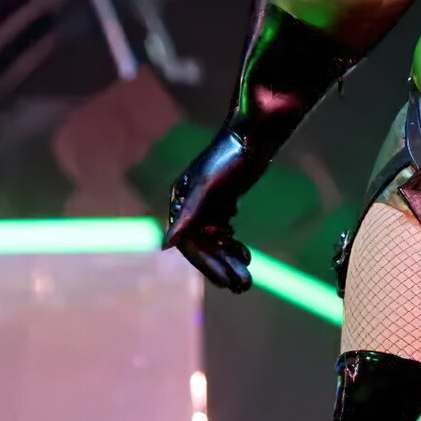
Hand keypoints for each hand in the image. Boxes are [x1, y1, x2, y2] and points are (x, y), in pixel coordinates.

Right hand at [163, 131, 255, 292]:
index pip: (190, 242)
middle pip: (204, 244)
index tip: (225, 282)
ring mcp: (208, 202)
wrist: (255, 134)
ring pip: (215, 240)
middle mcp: (191, 203)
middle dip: (222, 265)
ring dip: (229, 258)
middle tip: (242, 287)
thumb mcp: (209, 187)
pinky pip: (223, 230)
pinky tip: (246, 256)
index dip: (207, 264)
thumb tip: (165, 246)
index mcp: (181, 200)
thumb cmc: (230, 156)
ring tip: (246, 278)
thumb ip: (189, 216)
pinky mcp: (224, 199)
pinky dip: (233, 244)